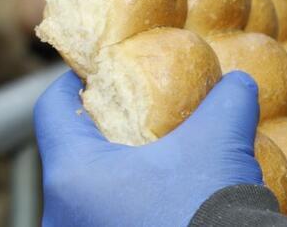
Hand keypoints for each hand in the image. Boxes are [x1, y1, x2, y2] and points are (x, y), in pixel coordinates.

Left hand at [35, 71, 263, 226]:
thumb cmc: (205, 215)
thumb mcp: (218, 149)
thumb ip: (223, 106)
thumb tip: (235, 84)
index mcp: (69, 174)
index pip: (51, 109)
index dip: (73, 84)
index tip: (99, 74)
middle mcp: (59, 211)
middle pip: (70, 151)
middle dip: (102, 131)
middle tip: (134, 114)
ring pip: (86, 190)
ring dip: (116, 172)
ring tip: (153, 159)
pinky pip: (99, 219)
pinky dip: (123, 204)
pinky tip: (160, 200)